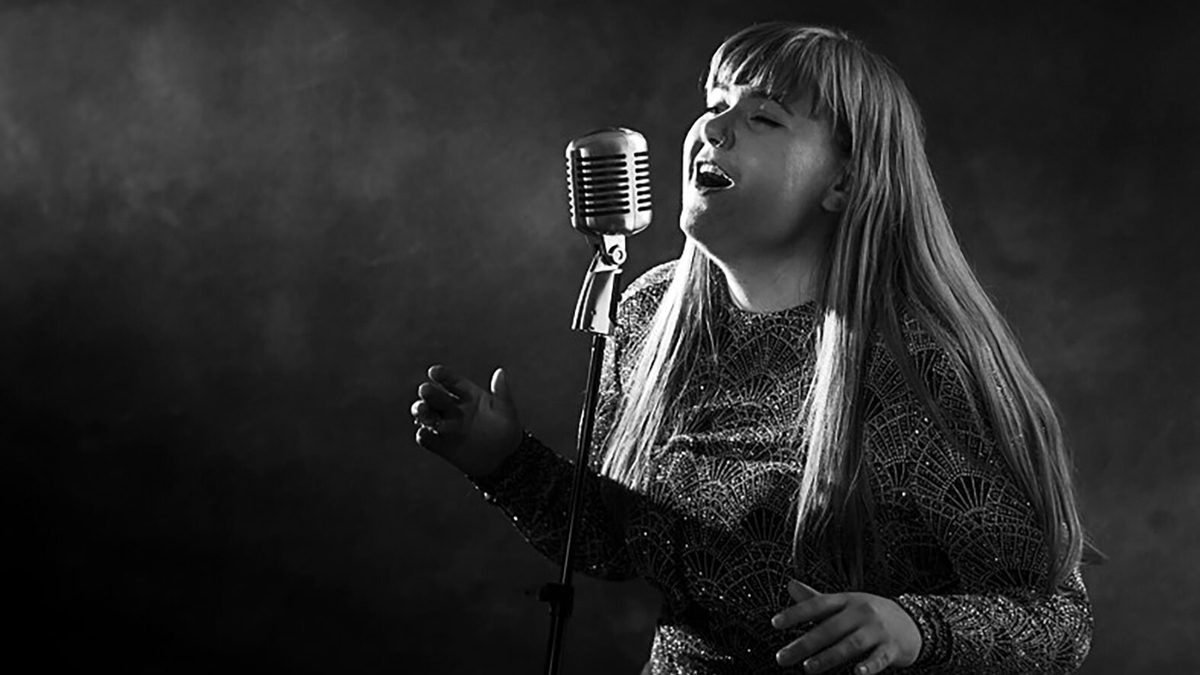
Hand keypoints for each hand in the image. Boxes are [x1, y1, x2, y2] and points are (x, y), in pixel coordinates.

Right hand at [411, 365, 522, 476]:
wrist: (505, 459)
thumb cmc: (507, 430)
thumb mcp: (506, 410)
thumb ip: (502, 392)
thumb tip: (501, 371)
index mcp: (467, 395)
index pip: (451, 382)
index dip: (442, 376)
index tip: (434, 372)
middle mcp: (453, 408)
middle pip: (435, 397)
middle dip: (428, 393)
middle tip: (425, 391)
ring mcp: (446, 426)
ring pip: (427, 415)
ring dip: (421, 411)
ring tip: (421, 410)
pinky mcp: (442, 445)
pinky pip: (428, 439)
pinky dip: (423, 436)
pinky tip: (423, 433)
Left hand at [772, 580, 920, 673]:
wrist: (912, 622)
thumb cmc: (870, 614)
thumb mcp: (845, 602)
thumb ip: (816, 599)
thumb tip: (790, 585)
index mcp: (846, 600)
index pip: (817, 605)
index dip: (796, 613)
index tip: (775, 623)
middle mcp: (860, 612)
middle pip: (829, 628)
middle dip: (804, 644)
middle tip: (783, 658)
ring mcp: (877, 630)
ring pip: (850, 644)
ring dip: (828, 657)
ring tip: (809, 667)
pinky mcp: (892, 648)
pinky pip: (879, 658)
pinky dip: (868, 666)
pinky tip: (857, 673)